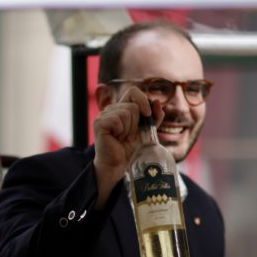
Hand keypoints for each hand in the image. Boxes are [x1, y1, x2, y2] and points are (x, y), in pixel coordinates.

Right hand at [92, 87, 163, 207]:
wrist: (119, 165)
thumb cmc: (131, 149)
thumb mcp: (147, 131)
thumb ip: (154, 117)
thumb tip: (156, 101)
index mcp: (122, 108)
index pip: (133, 92)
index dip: (142, 99)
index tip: (148, 114)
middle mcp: (111, 109)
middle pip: (133, 105)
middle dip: (136, 123)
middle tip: (129, 136)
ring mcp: (104, 115)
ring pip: (126, 112)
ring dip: (129, 129)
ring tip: (123, 138)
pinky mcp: (99, 123)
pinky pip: (117, 120)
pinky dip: (121, 131)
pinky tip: (116, 139)